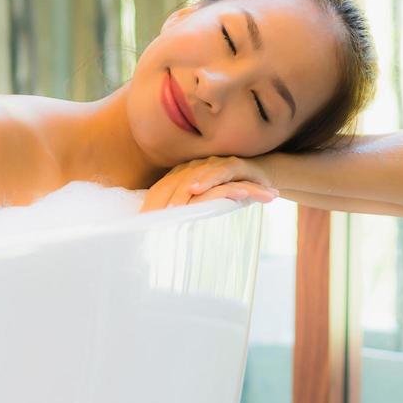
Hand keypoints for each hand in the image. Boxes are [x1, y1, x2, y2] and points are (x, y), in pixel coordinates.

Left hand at [140, 155, 279, 212]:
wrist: (260, 177)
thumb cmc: (228, 194)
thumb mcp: (205, 206)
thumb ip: (187, 215)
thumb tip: (163, 238)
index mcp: (183, 175)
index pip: (163, 189)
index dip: (152, 205)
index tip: (142, 223)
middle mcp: (196, 167)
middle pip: (174, 183)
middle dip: (162, 202)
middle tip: (151, 220)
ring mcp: (214, 164)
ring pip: (194, 177)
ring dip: (181, 193)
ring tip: (172, 209)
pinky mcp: (234, 165)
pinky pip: (220, 173)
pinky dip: (209, 180)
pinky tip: (198, 189)